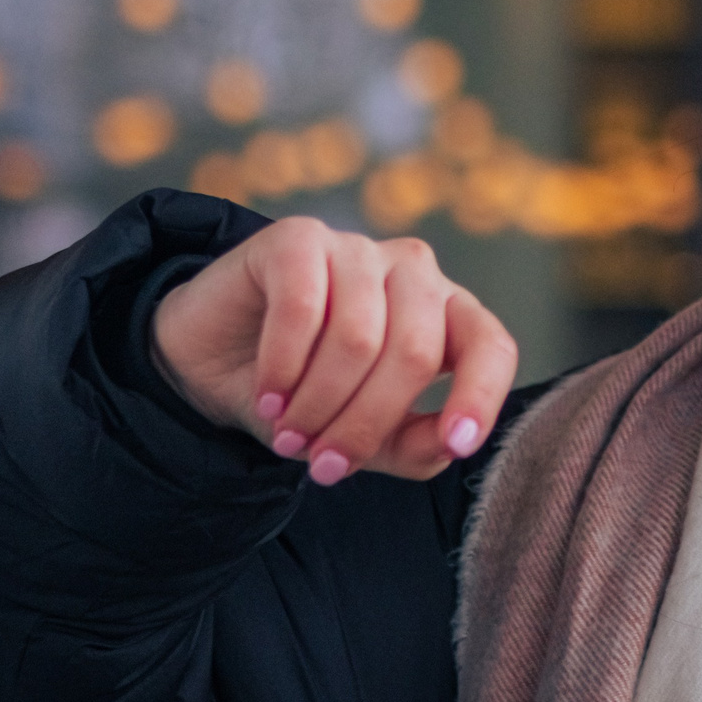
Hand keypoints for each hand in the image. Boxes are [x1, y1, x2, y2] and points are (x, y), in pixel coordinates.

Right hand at [149, 218, 517, 484]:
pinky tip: (269, 394)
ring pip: (359, 337)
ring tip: (289, 432)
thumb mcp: (364, 439)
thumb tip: (450, 444)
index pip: (490, 345)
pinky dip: (284, 365)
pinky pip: (303, 307)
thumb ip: (415, 445)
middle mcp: (412, 273)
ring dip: (317, 403)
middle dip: (365, 423)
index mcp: (444, 316)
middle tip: (322, 463)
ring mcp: (357, 249)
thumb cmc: (302, 398)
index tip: (459, 444)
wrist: (211, 363)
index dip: (481, 394)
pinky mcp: (299, 237)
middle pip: (415, 353)